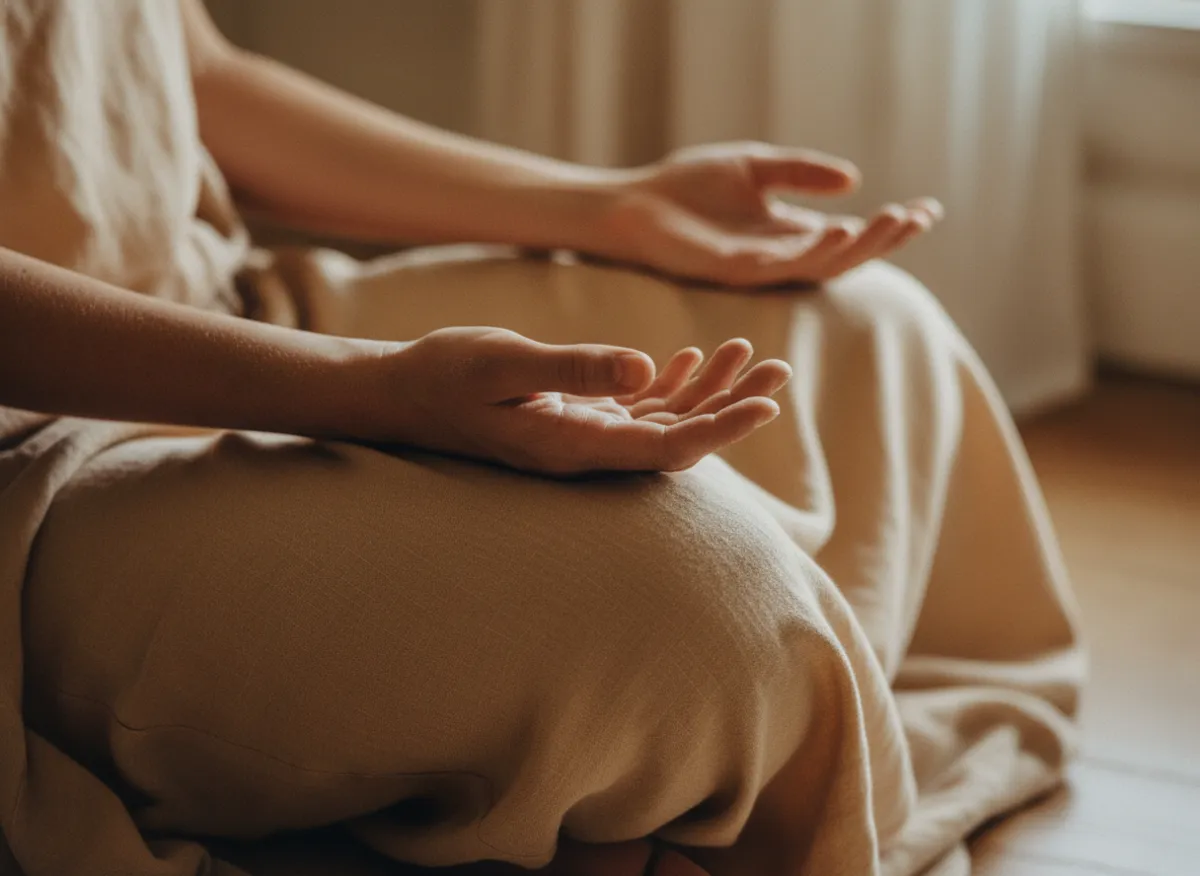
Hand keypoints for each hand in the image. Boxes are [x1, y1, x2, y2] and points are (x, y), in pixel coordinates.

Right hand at [362, 328, 790, 475]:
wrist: (399, 394)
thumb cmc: (444, 376)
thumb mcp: (506, 362)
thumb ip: (576, 369)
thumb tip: (649, 371)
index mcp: (574, 448)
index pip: (667, 450)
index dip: (721, 429)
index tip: (767, 405)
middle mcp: (586, 454)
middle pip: (678, 440)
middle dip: (731, 407)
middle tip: (778, 370)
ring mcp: (580, 439)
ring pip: (661, 423)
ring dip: (707, 391)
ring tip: (750, 353)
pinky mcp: (572, 421)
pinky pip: (633, 410)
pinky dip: (667, 384)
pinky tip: (688, 359)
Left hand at [589, 141, 942, 286]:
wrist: (634, 204)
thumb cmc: (688, 187)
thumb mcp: (756, 167)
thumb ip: (800, 171)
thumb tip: (853, 179)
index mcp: (788, 233)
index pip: (850, 234)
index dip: (888, 226)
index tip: (929, 210)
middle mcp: (779, 256)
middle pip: (844, 255)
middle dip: (884, 239)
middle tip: (917, 218)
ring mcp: (757, 267)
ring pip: (820, 264)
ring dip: (858, 246)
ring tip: (889, 221)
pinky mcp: (732, 270)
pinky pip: (781, 265)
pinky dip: (814, 249)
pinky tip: (840, 228)